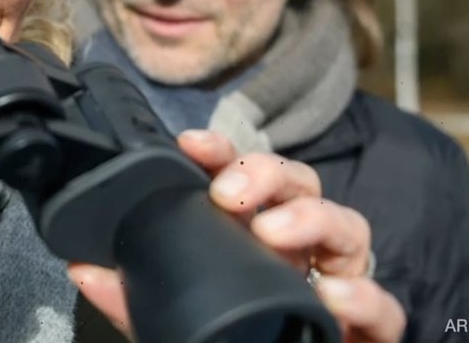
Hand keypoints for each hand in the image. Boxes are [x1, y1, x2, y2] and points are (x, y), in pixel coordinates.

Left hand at [69, 130, 405, 342]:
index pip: (243, 178)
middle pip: (301, 184)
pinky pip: (385, 306)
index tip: (190, 144)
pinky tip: (333, 293)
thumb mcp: (172, 320)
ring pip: (348, 226)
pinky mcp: (371, 329)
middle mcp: (301, 251)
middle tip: (230, 193)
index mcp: (253, 238)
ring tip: (273, 231)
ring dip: (310, 218)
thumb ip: (132, 297)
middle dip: (268, 174)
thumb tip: (83, 267)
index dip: (221, 154)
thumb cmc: (238, 338)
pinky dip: (364, 295)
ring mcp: (341, 283)